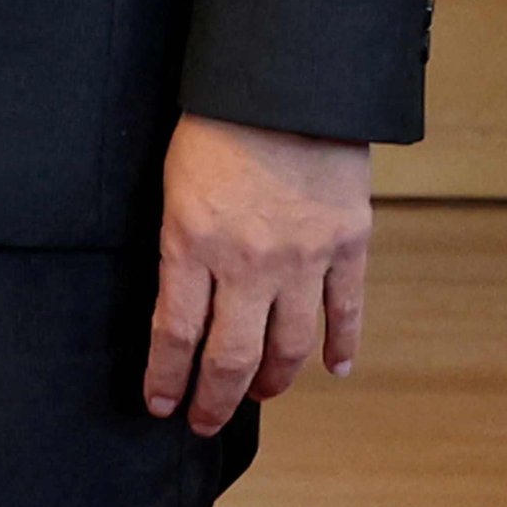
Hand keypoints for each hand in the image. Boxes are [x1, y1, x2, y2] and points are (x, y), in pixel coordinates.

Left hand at [146, 113, 370, 435]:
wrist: (284, 85)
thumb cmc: (216, 125)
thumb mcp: (173, 182)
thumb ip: (179, 242)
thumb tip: (181, 298)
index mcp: (191, 241)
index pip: (174, 331)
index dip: (165, 375)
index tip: (159, 404)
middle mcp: (248, 262)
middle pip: (231, 355)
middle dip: (215, 399)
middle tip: (204, 422)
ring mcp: (303, 258)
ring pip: (289, 345)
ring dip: (273, 380)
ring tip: (259, 396)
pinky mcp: (347, 245)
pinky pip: (346, 310)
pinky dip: (342, 345)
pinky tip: (334, 370)